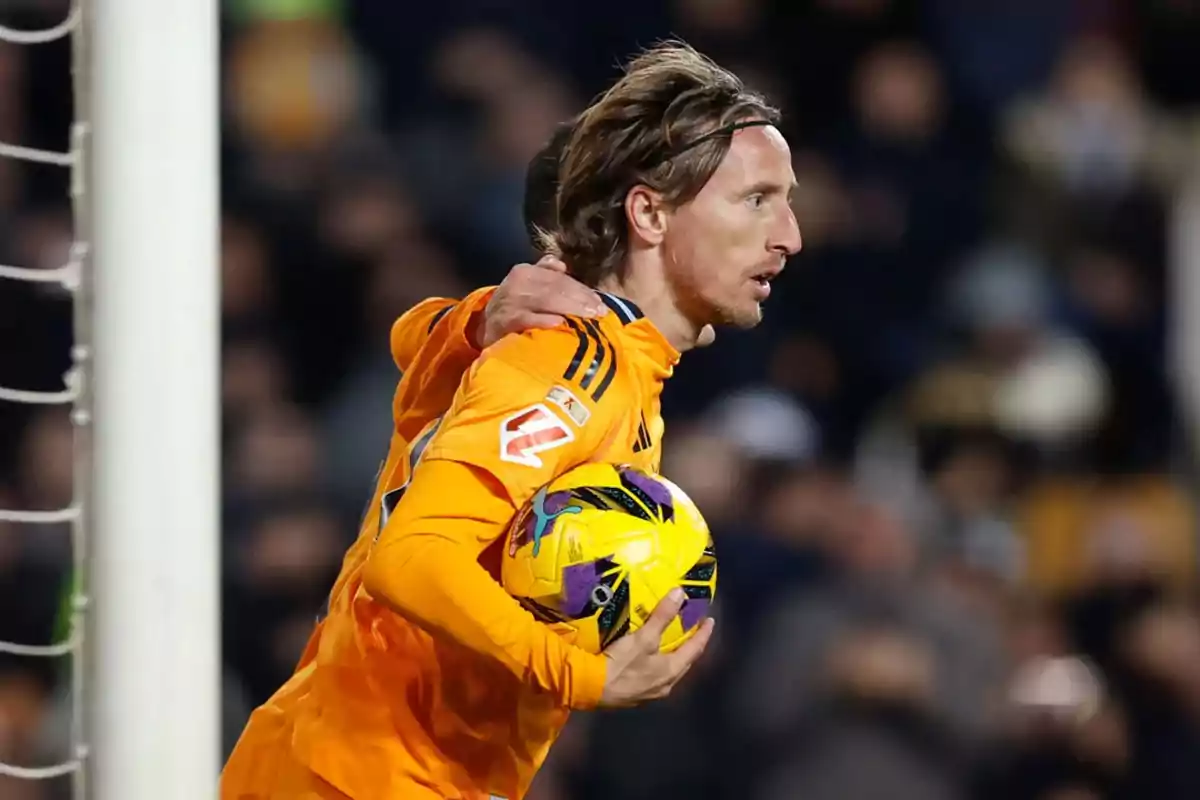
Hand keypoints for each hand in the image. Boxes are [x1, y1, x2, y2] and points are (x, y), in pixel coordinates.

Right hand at [480, 256, 606, 347]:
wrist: (484, 327)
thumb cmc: (513, 307)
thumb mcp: (527, 285)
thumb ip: (545, 273)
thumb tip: (562, 265)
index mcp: (526, 271)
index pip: (560, 279)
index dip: (582, 290)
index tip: (600, 303)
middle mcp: (518, 282)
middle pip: (556, 288)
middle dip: (581, 300)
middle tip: (601, 312)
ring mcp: (511, 301)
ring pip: (546, 301)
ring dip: (570, 309)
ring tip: (589, 318)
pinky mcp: (505, 320)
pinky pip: (528, 318)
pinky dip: (544, 320)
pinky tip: (560, 324)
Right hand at [598, 588, 714, 707]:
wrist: (591, 689)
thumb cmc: (622, 664)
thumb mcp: (644, 638)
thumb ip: (662, 616)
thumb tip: (680, 593)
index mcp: (671, 670)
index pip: (695, 649)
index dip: (703, 633)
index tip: (710, 620)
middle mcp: (666, 685)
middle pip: (685, 663)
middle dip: (691, 647)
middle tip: (694, 631)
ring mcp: (651, 693)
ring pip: (670, 672)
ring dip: (675, 657)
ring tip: (674, 644)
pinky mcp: (636, 695)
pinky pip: (656, 678)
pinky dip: (659, 666)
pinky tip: (651, 661)